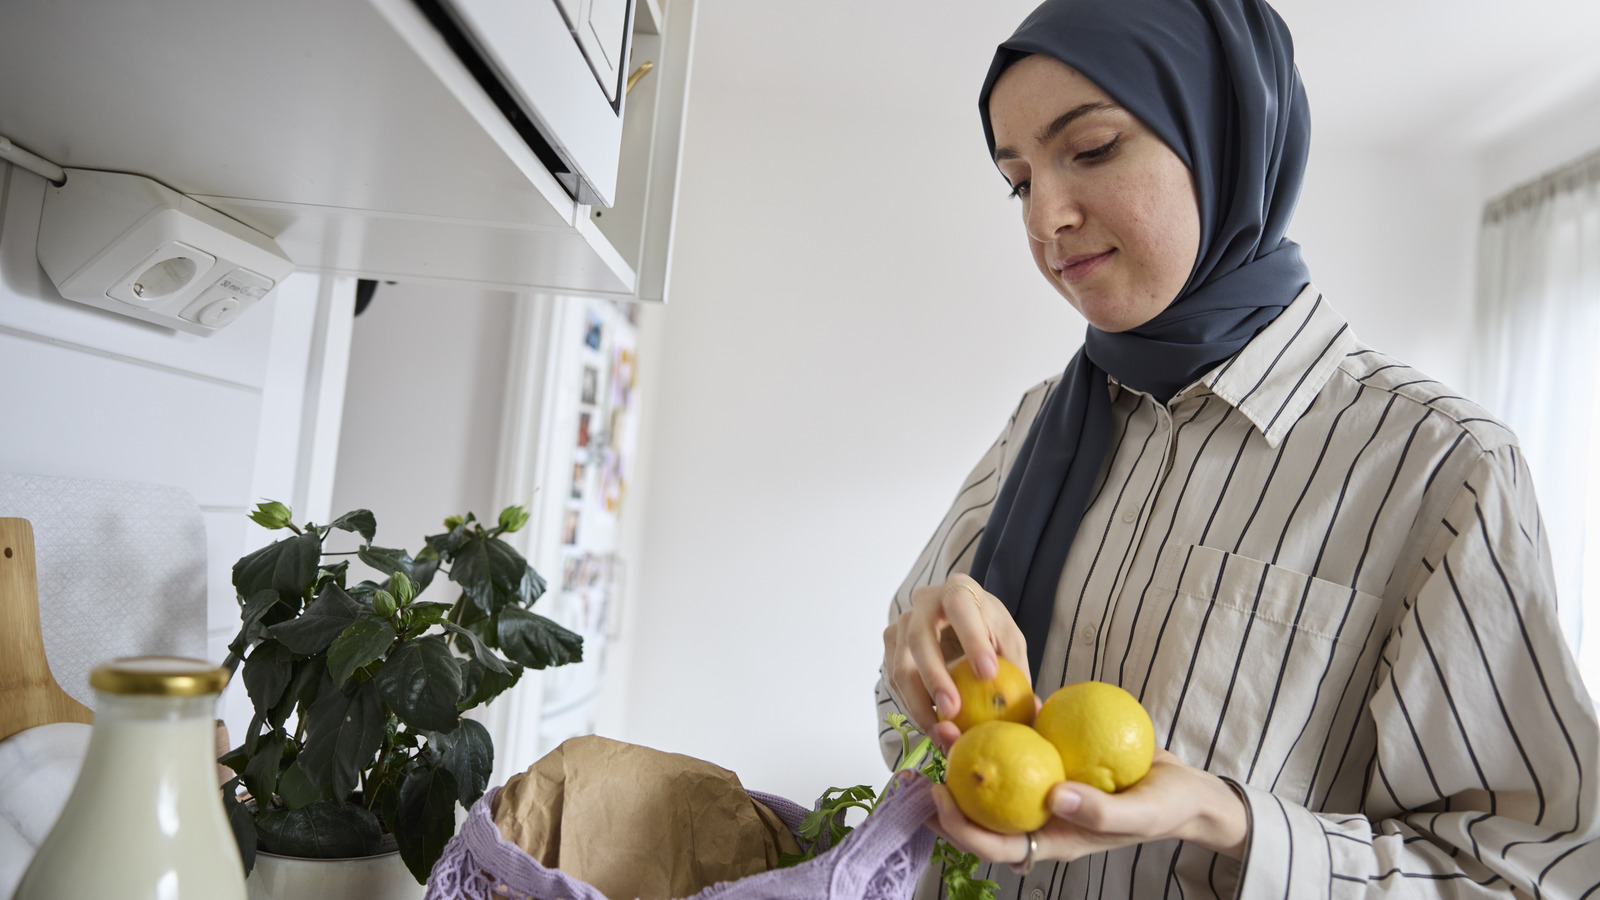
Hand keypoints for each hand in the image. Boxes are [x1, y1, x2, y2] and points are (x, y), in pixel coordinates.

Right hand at [882, 574, 1029, 751]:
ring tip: (942, 733)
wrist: (960, 619)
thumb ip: (1018, 670)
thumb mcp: (1009, 640)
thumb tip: (1034, 711)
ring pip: (900, 666)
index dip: (971, 640)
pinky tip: (933, 728)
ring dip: (918, 704)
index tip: (989, 673)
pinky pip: (895, 682)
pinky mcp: (891, 649)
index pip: (961, 609)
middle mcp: (922, 603)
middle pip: (919, 639)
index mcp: (957, 590)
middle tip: (953, 711)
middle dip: (935, 677)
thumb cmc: (988, 629)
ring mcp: (901, 625)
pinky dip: (912, 707)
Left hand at [926, 749, 1248, 865]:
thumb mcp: (1141, 814)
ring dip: (967, 751)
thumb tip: (1055, 798)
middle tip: (918, 764)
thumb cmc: (1166, 809)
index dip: (961, 828)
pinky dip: (1005, 720)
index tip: (939, 797)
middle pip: (982, 811)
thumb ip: (1101, 812)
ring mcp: (1044, 784)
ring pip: (995, 770)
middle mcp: (1040, 813)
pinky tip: (986, 697)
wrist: (1186, 788)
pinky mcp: (1055, 754)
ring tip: (943, 722)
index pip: (994, 845)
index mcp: (1052, 839)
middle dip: (946, 793)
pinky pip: (1023, 737)